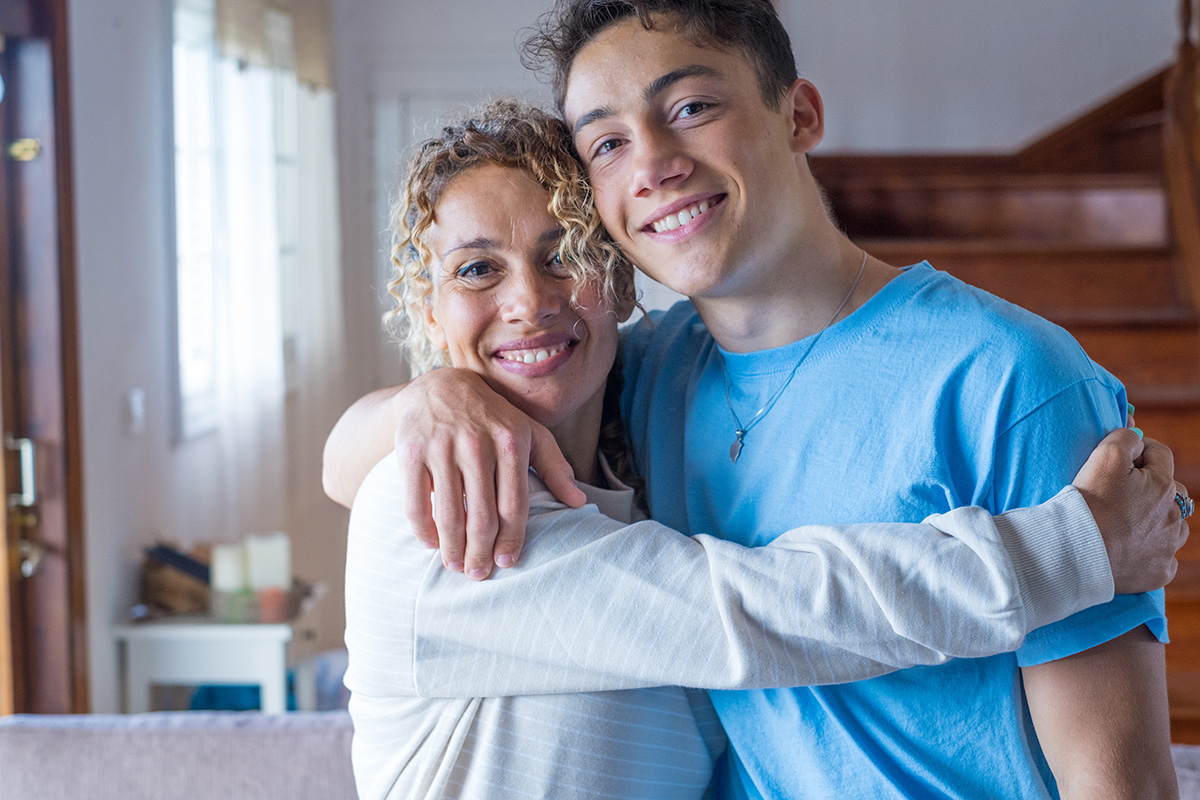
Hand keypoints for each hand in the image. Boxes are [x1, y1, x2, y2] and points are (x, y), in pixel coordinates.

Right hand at [394, 368, 585, 579]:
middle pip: (482, 516)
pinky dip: (422, 529)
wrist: (440, 387)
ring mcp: (442, 447)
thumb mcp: (529, 433)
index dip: (511, 540)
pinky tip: (431, 543)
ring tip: (455, 565)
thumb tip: (578, 502)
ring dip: (452, 548)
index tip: (506, 563)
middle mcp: (477, 444)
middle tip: (477, 574)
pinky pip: (416, 501)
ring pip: (449, 513)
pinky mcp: (412, 451)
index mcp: (510, 442)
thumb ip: (555, 466)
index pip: (514, 505)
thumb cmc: (493, 417)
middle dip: (480, 552)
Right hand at [1072, 428, 1187, 593]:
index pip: (1160, 454)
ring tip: (1126, 523)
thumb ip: (1125, 438)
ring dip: (1156, 520)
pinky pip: (1163, 556)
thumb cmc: (1090, 503)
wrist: (1077, 552)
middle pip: (1171, 491)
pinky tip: (1129, 548)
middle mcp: (1176, 517)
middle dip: (1152, 487)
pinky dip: (1150, 551)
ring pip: (1172, 525)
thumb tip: (1136, 436)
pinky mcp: (1160, 572)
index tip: (1120, 457)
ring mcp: (1169, 547)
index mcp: (1165, 486)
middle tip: (1121, 492)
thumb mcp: (1104, 456)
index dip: (1140, 450)